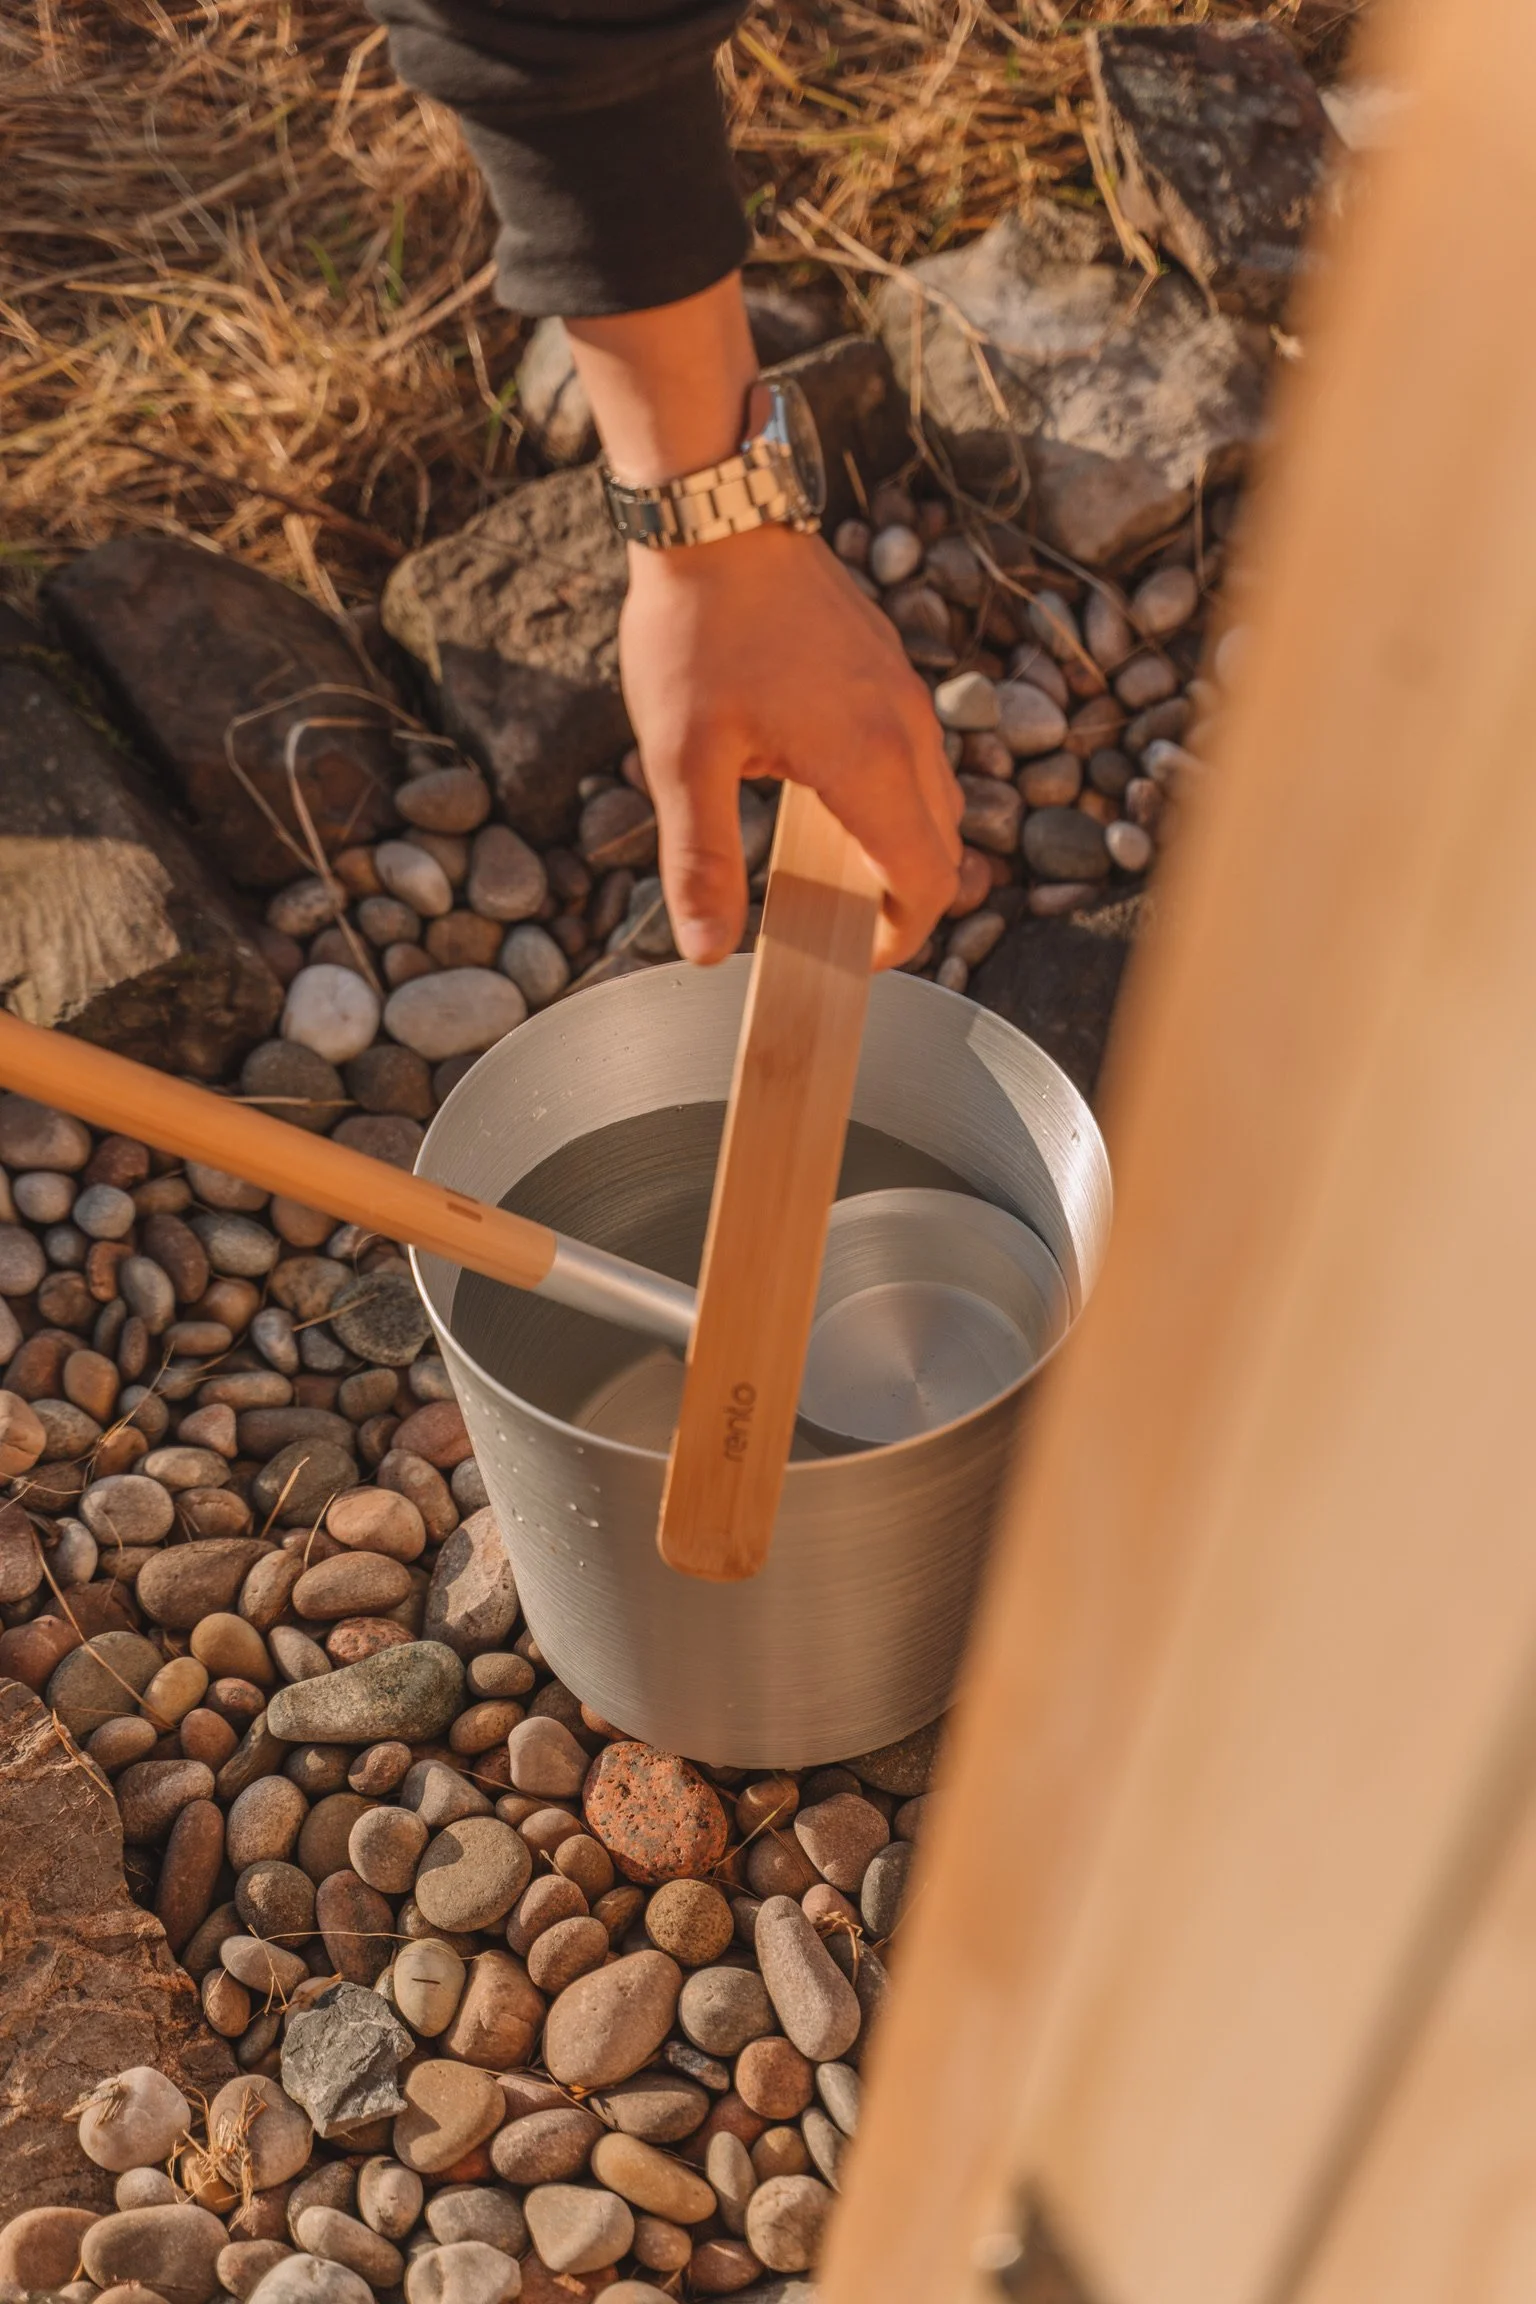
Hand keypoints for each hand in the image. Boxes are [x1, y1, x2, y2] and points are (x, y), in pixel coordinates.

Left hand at [619, 524, 961, 967]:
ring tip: (825, 864)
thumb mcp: (680, 758)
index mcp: (867, 760)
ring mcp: (904, 691)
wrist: (718, 512)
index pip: (926, 879)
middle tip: (834, 922)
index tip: (856, 956)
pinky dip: (892, 794)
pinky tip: (820, 791)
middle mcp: (906, 727)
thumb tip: (707, 951)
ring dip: (899, 843)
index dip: (902, 936)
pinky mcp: (887, 665)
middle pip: (944, 844)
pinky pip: (915, 752)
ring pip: (935, 796)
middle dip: (903, 898)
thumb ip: (700, 860)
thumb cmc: (697, 629)